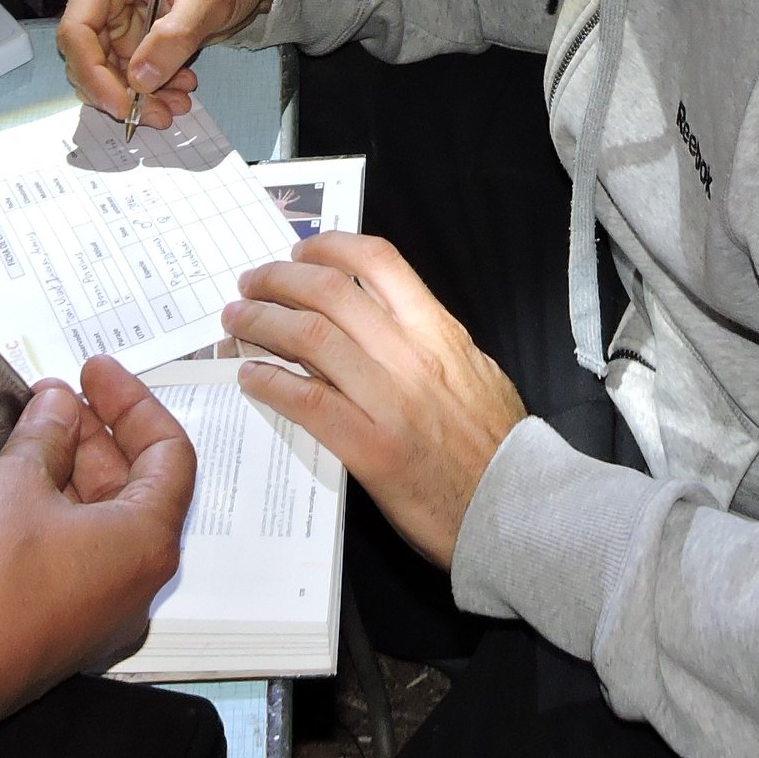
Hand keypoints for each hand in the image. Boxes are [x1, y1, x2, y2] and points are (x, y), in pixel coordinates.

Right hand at [0, 356, 194, 757]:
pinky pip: (61, 546)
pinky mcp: (51, 620)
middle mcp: (129, 583)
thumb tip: (58, 407)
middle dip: (89, 432)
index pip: (170, 455)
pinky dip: (37, 504)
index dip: (133, 402)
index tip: (95, 373)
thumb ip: (45, 434)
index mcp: (143, 546)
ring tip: (17, 427)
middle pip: (131, 484)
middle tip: (49, 397)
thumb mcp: (15, 483)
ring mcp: (91, 608)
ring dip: (57, 465)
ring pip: (91, 516)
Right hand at [57, 0, 273, 129]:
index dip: (92, 73)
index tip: (124, 107)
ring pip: (105, 72)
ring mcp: (113, 19)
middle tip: (160, 115)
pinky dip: (150, 90)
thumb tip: (140, 81)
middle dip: (120, 92)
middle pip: (86, 57)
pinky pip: (128, 73)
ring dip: (138, 97)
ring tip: (178, 103)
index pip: (77, 30)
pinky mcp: (129, 38)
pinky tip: (179, 90)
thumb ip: (174, 37)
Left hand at [223, 232, 526, 567]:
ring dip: (261, 322)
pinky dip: (271, 382)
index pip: (378, 261)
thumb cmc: (497, 445)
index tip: (299, 250)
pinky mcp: (372, 449)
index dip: (328, 246)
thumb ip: (429, 337)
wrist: (520, 511)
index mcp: (438, 332)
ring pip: (309, 338)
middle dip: (278, 279)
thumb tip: (379, 310)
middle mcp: (412, 356)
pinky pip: (307, 401)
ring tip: (237, 321)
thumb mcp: (476, 369)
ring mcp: (391, 401)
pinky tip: (251, 377)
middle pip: (328, 291)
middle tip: (250, 284)